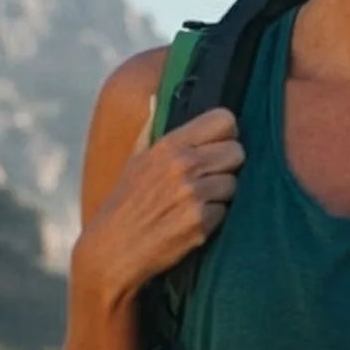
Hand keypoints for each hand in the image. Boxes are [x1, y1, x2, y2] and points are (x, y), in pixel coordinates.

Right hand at [71, 107, 244, 301]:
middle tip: (209, 178)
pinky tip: (191, 222)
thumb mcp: (134, 161)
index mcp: (168, 145)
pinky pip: (226, 212)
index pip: (224, 119)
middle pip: (237, 152)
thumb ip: (150, 129)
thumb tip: (156, 99)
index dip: (226, 133)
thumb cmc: (124, 204)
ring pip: (233, 184)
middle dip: (228, 166)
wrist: (112, 250)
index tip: (217, 145)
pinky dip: (213, 219)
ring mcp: (192, 195)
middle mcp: (183, 165)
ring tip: (195, 203)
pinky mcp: (200, 224)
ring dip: (220, 195)